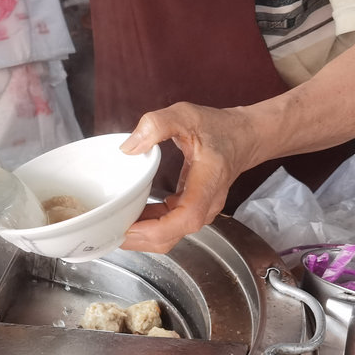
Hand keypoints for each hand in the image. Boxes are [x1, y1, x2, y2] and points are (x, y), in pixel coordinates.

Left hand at [118, 103, 255, 253]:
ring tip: (115, 224)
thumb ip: (157, 124)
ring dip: (143, 235)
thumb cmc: (218, 127)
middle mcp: (207, 203)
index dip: (158, 229)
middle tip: (110, 229)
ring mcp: (202, 210)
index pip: (188, 217)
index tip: (131, 228)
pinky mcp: (194, 210)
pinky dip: (150, 226)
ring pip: (172, 235)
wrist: (243, 137)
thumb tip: (129, 147)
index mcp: (209, 181)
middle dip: (142, 239)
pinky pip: (171, 227)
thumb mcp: (186, 115)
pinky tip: (132, 217)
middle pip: (175, 235)